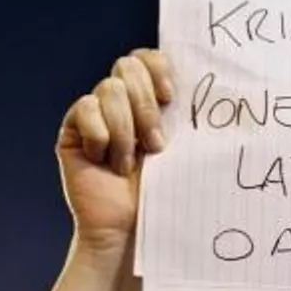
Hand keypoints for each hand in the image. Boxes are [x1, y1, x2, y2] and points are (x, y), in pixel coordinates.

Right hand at [49, 49, 172, 290]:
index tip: (172, 96)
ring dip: (125, 130)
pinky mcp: (74, 131)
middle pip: (128, 66)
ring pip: (109, 89)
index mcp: (152, 101)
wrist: (132, 232)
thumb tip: (216, 85)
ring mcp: (96, 115)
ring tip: (130, 164)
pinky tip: (104, 162)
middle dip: (145, 104)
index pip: (149, 58)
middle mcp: (123, 103)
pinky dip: (100, 135)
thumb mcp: (183, 151)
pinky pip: (84, 108)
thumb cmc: (164, 196)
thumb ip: (187, 116)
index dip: (158, 67)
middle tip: (156, 145)